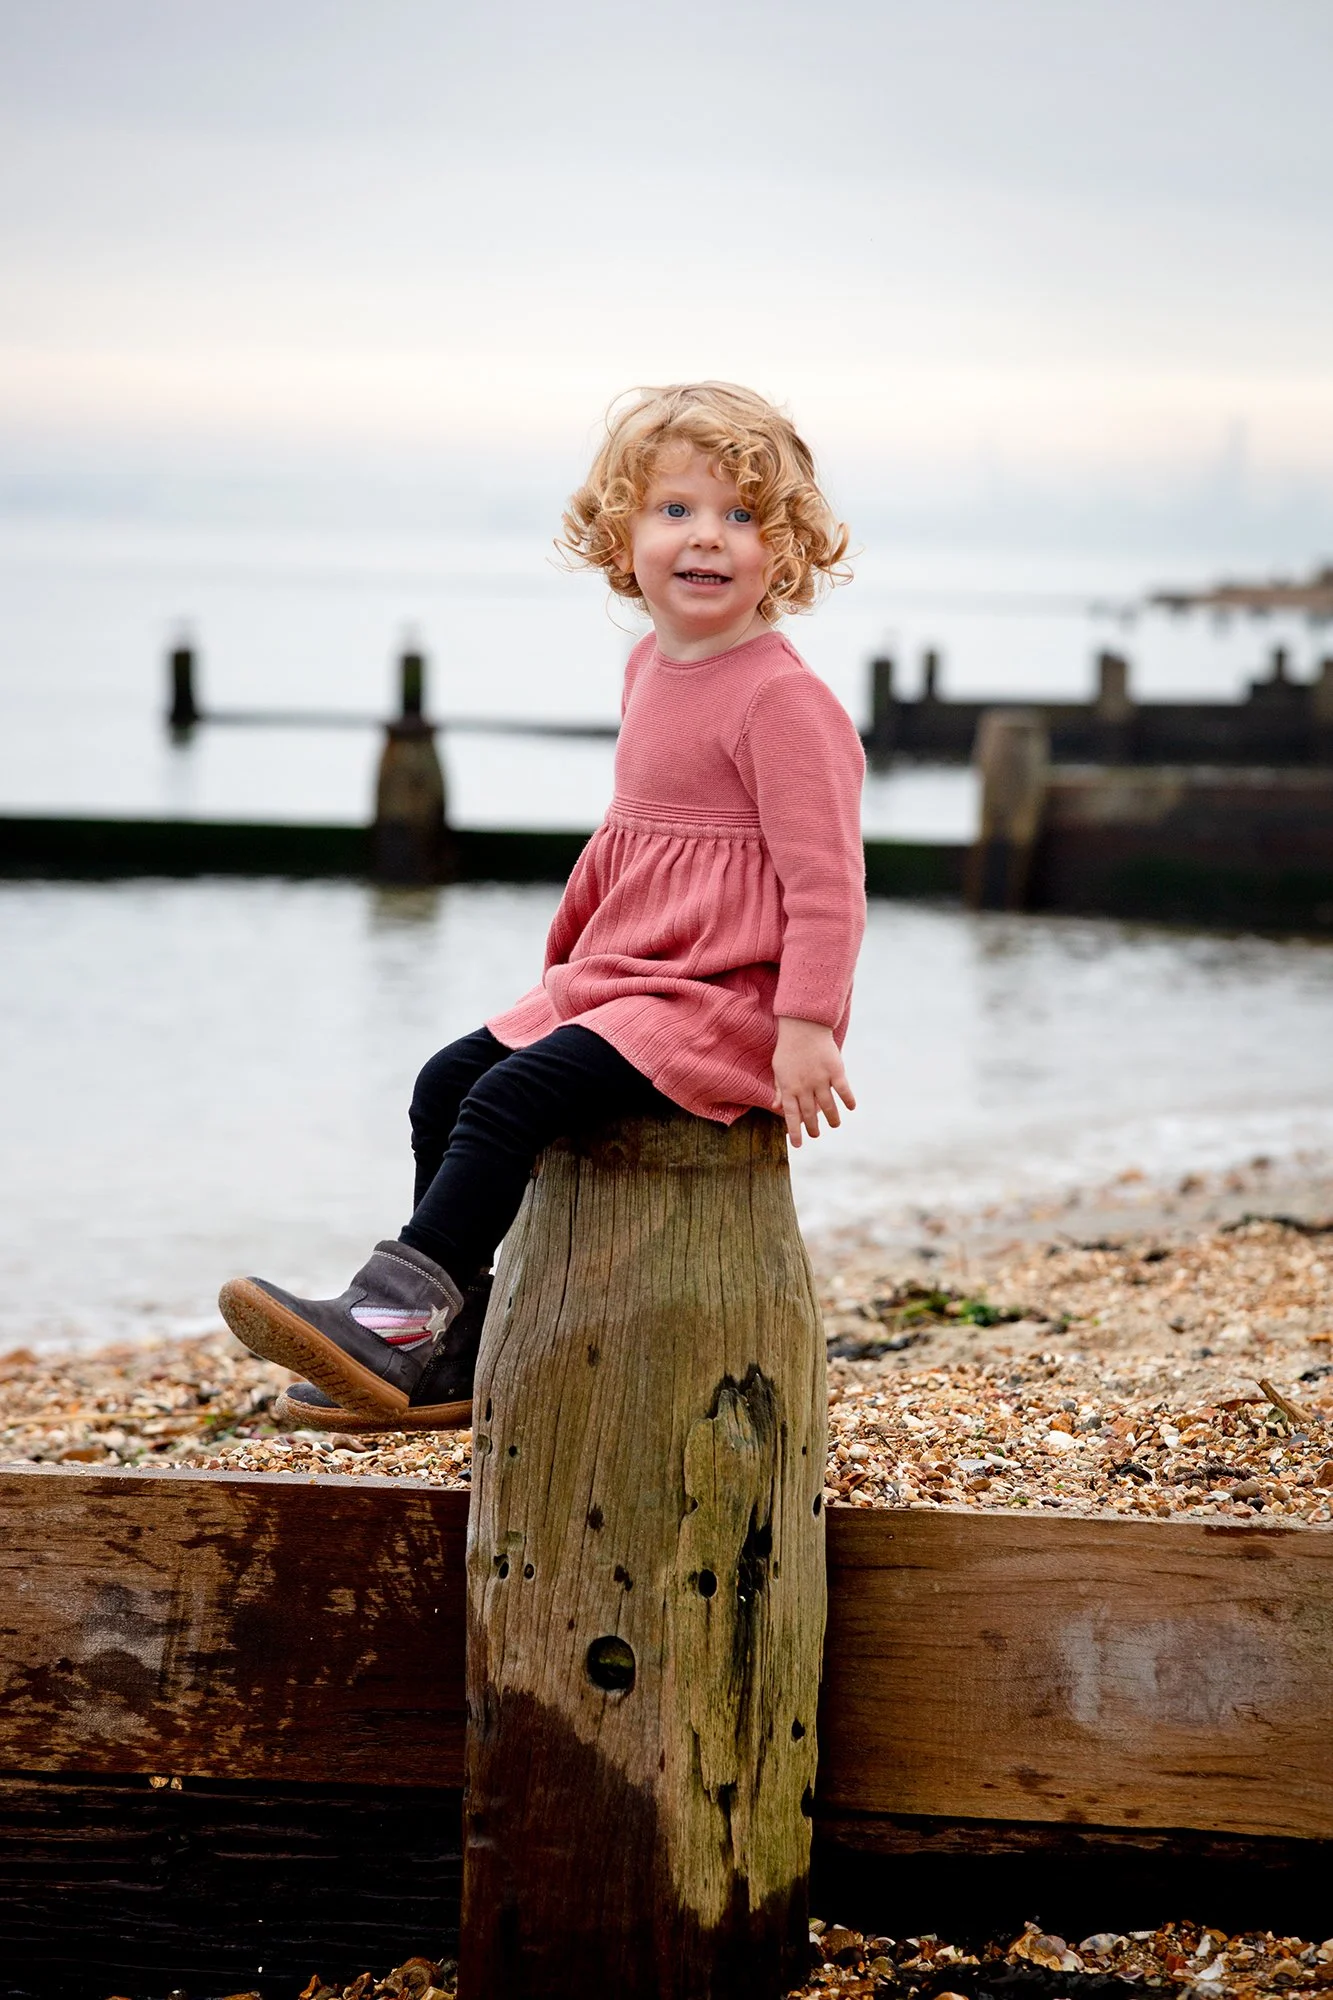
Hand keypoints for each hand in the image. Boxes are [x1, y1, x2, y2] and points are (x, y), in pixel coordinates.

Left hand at [770, 1016, 855, 1146]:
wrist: (804, 1026)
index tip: (798, 1144)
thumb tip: (774, 1107)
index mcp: (789, 1087)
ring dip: (832, 1118)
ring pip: (828, 1105)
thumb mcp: (778, 1069)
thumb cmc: (789, 1048)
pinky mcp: (835, 1070)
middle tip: (816, 1135)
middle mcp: (805, 1086)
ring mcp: (821, 1079)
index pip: (791, 1115)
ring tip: (834, 1125)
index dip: (794, 1131)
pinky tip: (850, 1108)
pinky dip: (848, 1100)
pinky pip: (843, 1089)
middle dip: (813, 1128)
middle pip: (810, 1113)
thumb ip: (778, 1089)